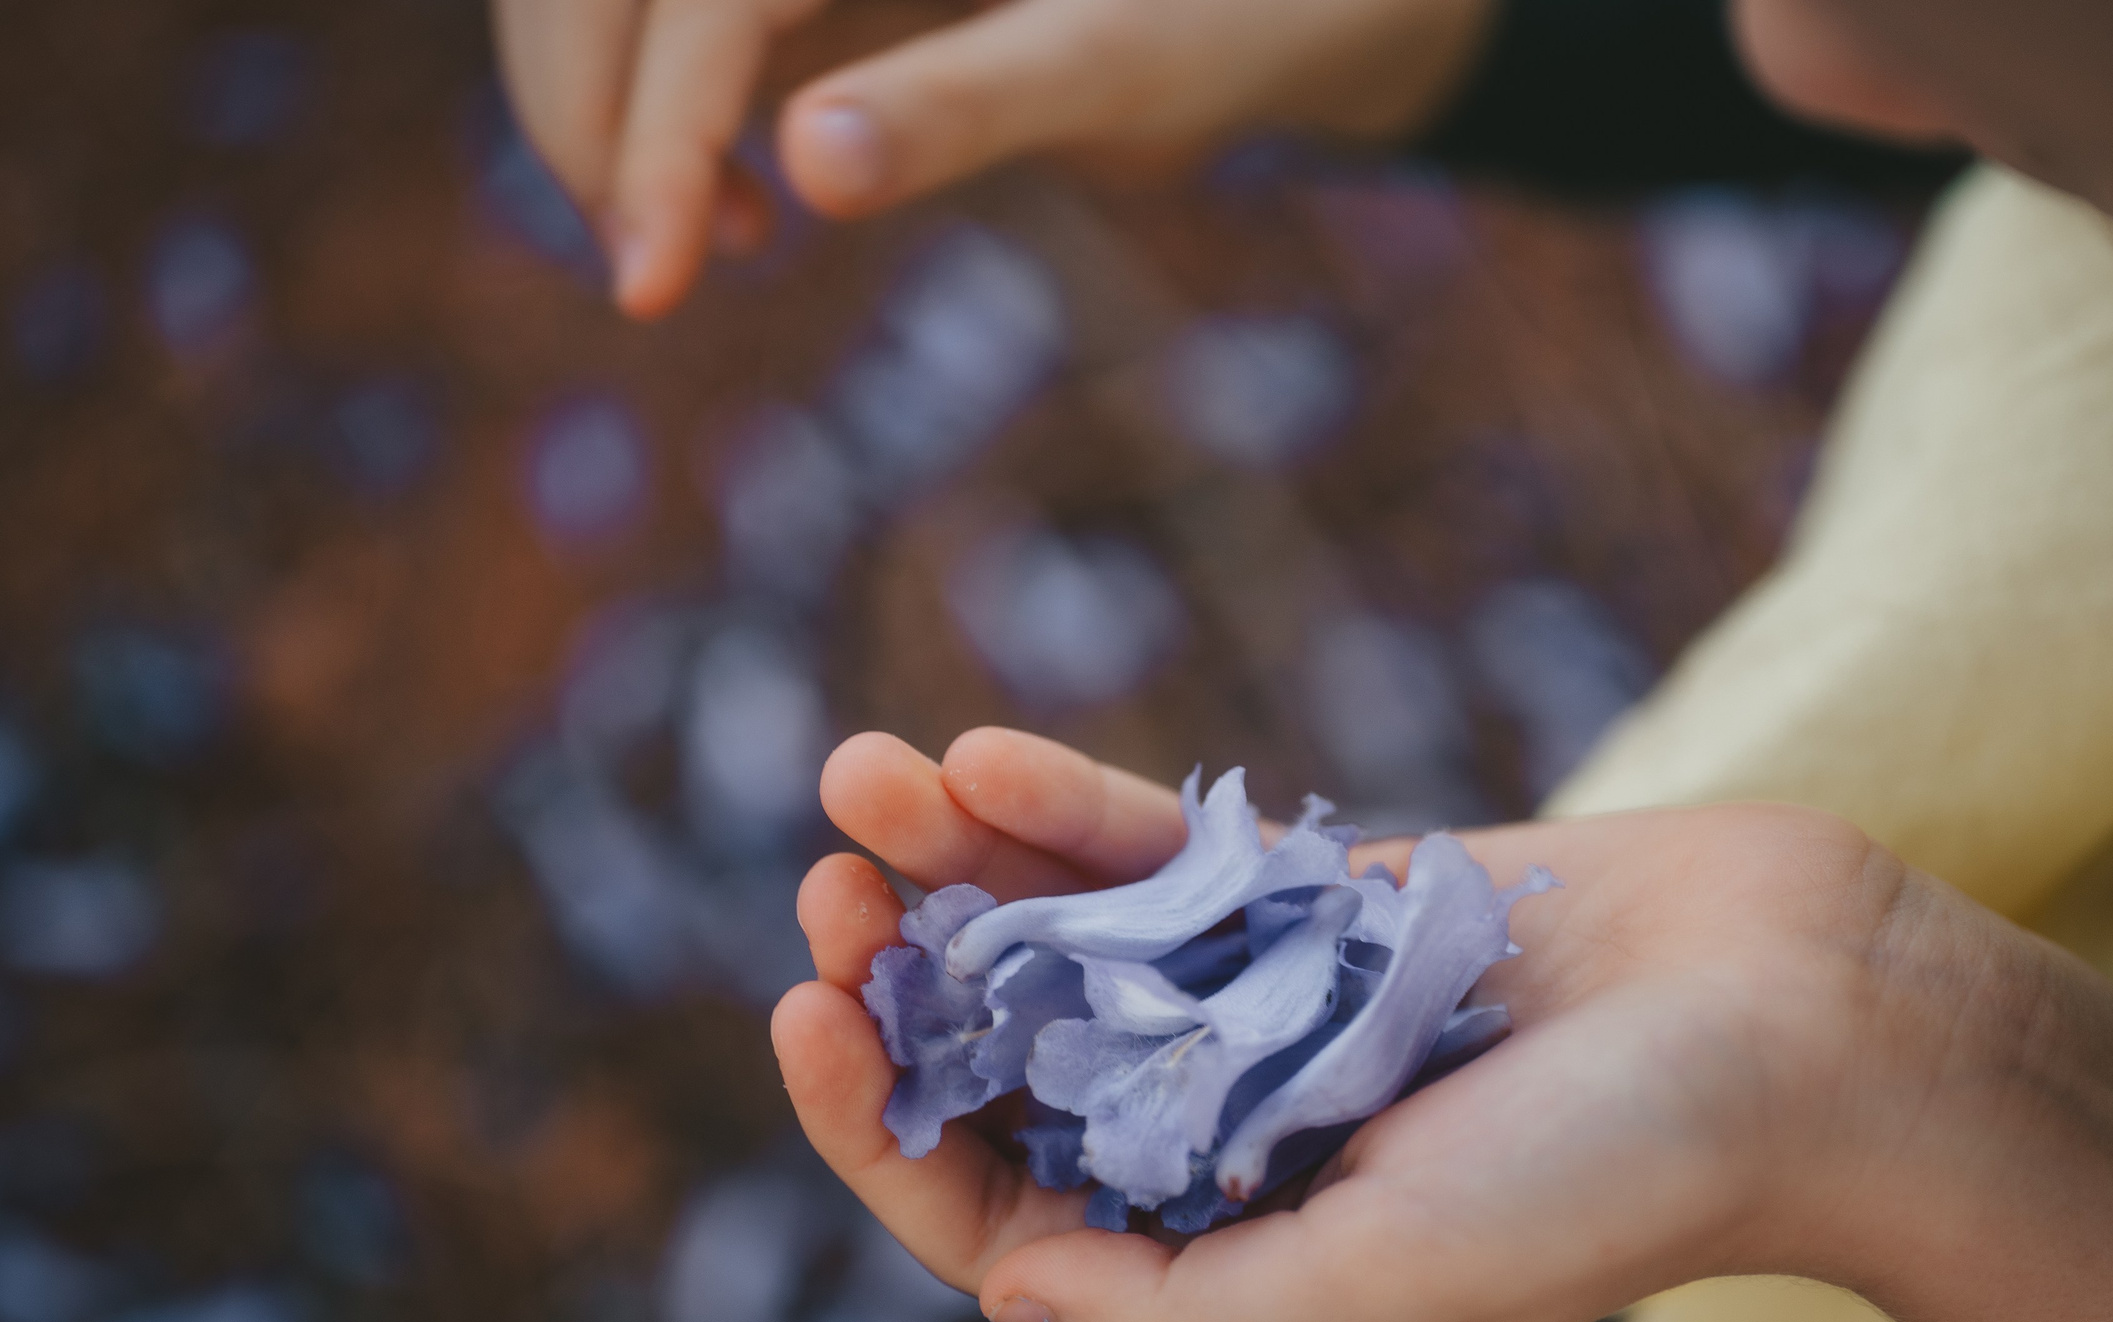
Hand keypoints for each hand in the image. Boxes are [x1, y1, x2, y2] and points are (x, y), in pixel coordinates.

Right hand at [492, 0, 1493, 318]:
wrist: (1298, 0)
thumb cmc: (1231, 18)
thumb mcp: (1112, 66)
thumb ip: (965, 104)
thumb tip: (803, 164)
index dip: (650, 124)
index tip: (649, 279)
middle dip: (590, 106)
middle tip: (644, 276)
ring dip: (613, 103)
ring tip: (682, 248)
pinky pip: (693, 14)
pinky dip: (670, 100)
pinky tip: (731, 206)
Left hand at [775, 727, 2112, 1321]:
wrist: (1805, 1021)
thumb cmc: (1619, 1175)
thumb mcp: (1390, 1280)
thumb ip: (1192, 1310)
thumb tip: (1004, 1284)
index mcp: (1237, 1251)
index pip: (1008, 1208)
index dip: (888, 1128)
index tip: (815, 1019)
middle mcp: (1239, 1133)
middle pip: (1020, 1060)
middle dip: (908, 979)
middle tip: (822, 888)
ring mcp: (1277, 1007)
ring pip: (1078, 938)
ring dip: (963, 867)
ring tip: (861, 780)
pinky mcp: (1332, 901)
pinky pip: (1178, 855)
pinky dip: (1080, 809)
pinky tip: (979, 758)